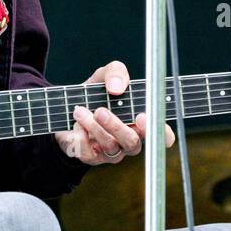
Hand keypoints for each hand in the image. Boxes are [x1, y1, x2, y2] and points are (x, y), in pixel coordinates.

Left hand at [54, 60, 175, 165]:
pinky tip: (76, 123)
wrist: (67, 108)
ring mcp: (112, 151)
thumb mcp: (104, 76)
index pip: (163, 136)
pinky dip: (80, 136)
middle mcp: (130, 140)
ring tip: (80, 111)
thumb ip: (116, 73)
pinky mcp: (92, 157)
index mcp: (141, 122)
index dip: (159, 132)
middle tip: (100, 111)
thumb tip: (117, 87)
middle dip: (116, 126)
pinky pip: (88, 153)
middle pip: (133, 143)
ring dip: (94, 127)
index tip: (141, 116)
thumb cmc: (96, 94)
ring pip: (110, 146)